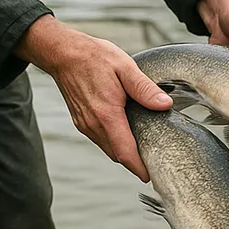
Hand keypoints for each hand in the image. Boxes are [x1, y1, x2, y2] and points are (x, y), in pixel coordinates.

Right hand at [15, 15, 170, 182]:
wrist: (63, 52)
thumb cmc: (94, 57)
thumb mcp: (125, 67)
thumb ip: (145, 89)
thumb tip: (165, 105)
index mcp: (107, 114)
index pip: (125, 152)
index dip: (138, 168)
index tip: (151, 176)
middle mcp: (93, 124)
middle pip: (117, 155)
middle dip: (134, 163)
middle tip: (155, 163)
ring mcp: (85, 124)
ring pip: (108, 149)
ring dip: (124, 153)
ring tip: (144, 151)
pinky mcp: (81, 121)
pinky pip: (100, 140)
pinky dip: (114, 143)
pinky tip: (127, 134)